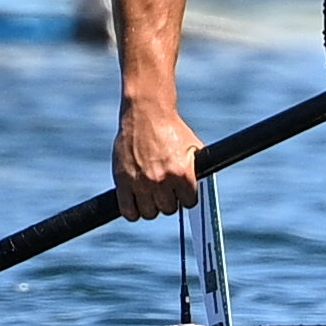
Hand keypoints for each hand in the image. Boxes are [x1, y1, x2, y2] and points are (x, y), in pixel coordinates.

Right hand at [113, 99, 201, 221]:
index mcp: (182, 173)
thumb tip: (202, 192)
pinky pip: (128, 211)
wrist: (146, 113)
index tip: (181, 191)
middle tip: (165, 189)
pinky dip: (133, 211)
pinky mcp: (122, 181)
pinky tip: (136, 202)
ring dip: (151, 206)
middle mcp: (161, 180)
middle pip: (168, 209)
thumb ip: (197, 171)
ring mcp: (140, 182)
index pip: (189, 202)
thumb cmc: (172, 129)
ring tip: (151, 193)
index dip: (186, 196)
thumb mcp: (193, 148)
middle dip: (169, 200)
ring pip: (149, 213)